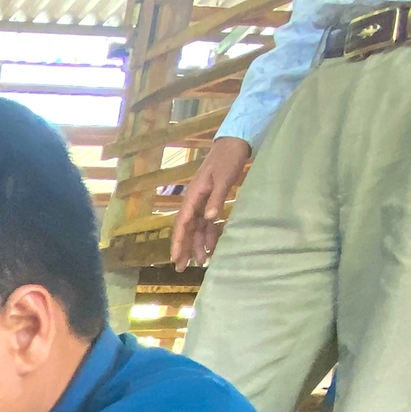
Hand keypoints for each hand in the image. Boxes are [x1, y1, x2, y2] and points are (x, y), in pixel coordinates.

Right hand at [170, 136, 252, 269]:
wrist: (235, 144)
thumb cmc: (227, 159)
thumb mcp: (224, 178)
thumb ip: (217, 198)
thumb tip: (209, 218)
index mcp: (194, 195)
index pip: (183, 222)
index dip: (178, 241)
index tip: (175, 257)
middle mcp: (195, 201)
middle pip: (187, 229)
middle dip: (184, 248)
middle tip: (182, 268)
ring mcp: (203, 201)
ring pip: (197, 228)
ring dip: (198, 243)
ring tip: (202, 261)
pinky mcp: (212, 201)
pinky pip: (207, 222)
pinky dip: (209, 234)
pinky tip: (212, 245)